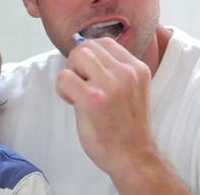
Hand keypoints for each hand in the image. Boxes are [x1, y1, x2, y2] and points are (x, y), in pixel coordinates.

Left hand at [56, 37, 154, 176]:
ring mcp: (110, 85)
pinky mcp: (93, 99)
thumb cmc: (126, 125)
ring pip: (76, 56)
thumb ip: (113, 69)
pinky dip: (62, 88)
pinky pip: (64, 77)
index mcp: (137, 68)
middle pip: (87, 46)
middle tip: (81, 85)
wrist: (132, 157)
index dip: (89, 56)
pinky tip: (72, 102)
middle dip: (76, 63)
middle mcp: (126, 72)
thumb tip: (82, 50)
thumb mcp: (130, 88)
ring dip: (70, 73)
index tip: (90, 76)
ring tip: (77, 92)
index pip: (104, 42)